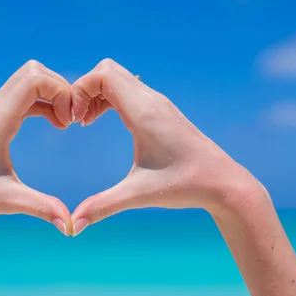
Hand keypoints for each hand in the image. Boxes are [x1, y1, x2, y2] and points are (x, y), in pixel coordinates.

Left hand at [0, 60, 73, 234]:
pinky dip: (44, 101)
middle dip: (61, 89)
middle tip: (71, 120)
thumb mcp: (8, 202)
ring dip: (53, 93)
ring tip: (64, 122)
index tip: (69, 123)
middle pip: (35, 71)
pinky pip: (25, 93)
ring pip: (29, 78)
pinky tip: (54, 123)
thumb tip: (71, 226)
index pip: (35, 79)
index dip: (61, 93)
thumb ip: (42, 208)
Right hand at [69, 59, 259, 234]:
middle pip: (107, 69)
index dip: (79, 90)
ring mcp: (159, 103)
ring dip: (97, 93)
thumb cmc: (185, 185)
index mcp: (144, 112)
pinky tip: (105, 122)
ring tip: (85, 122)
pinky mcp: (163, 110)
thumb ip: (102, 207)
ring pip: (118, 77)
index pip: (102, 75)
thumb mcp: (139, 195)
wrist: (223, 181)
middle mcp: (152, 100)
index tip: (74, 121)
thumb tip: (72, 226)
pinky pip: (129, 89)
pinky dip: (110, 98)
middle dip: (84, 88)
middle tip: (76, 119)